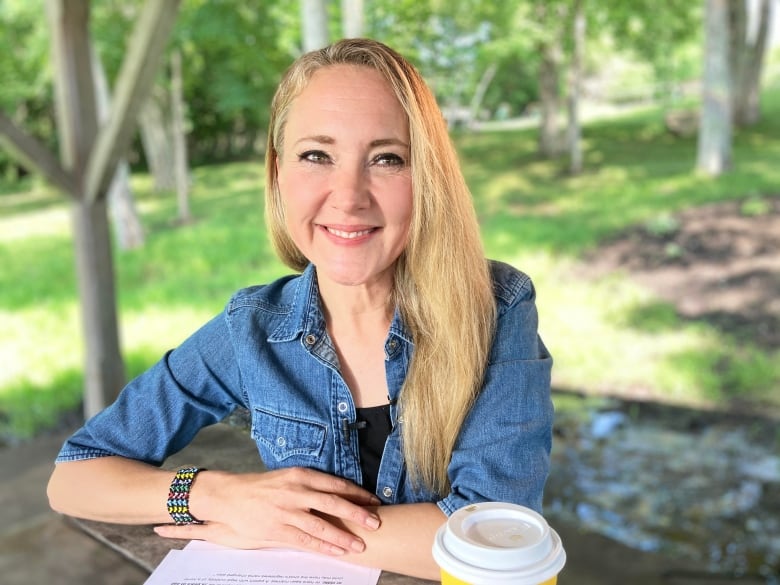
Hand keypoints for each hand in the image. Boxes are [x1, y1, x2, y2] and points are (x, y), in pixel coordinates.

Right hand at [153, 467, 380, 554]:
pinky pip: (306, 540)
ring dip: (344, 536)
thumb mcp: (287, 479)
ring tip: (361, 544)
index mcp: (300, 475)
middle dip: (358, 513)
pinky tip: (338, 552)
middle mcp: (296, 491)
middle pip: (334, 503)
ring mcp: (286, 511)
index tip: (373, 501)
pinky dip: (324, 547)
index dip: (357, 493)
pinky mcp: (277, 529)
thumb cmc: (261, 488)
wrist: (228, 496)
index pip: (335, 484)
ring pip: (322, 525)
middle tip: (377, 522)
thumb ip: (309, 487)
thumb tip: (337, 496)